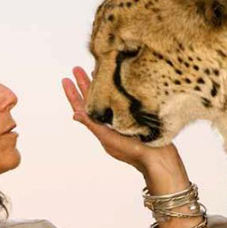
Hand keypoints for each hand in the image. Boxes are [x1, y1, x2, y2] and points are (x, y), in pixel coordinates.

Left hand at [62, 66, 189, 193]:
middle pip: (93, 100)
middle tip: (76, 69)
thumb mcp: (109, 138)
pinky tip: (117, 82)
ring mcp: (122, 119)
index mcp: (101, 128)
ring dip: (99, 85)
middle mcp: (110, 122)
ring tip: (93, 70)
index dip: (73, 94)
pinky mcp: (135, 117)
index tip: (66, 80)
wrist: (160, 158)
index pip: (83, 107)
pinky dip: (115, 90)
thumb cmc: (135, 152)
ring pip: (106, 98)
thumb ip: (93, 125)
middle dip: (84, 84)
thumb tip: (75, 114)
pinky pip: (120, 100)